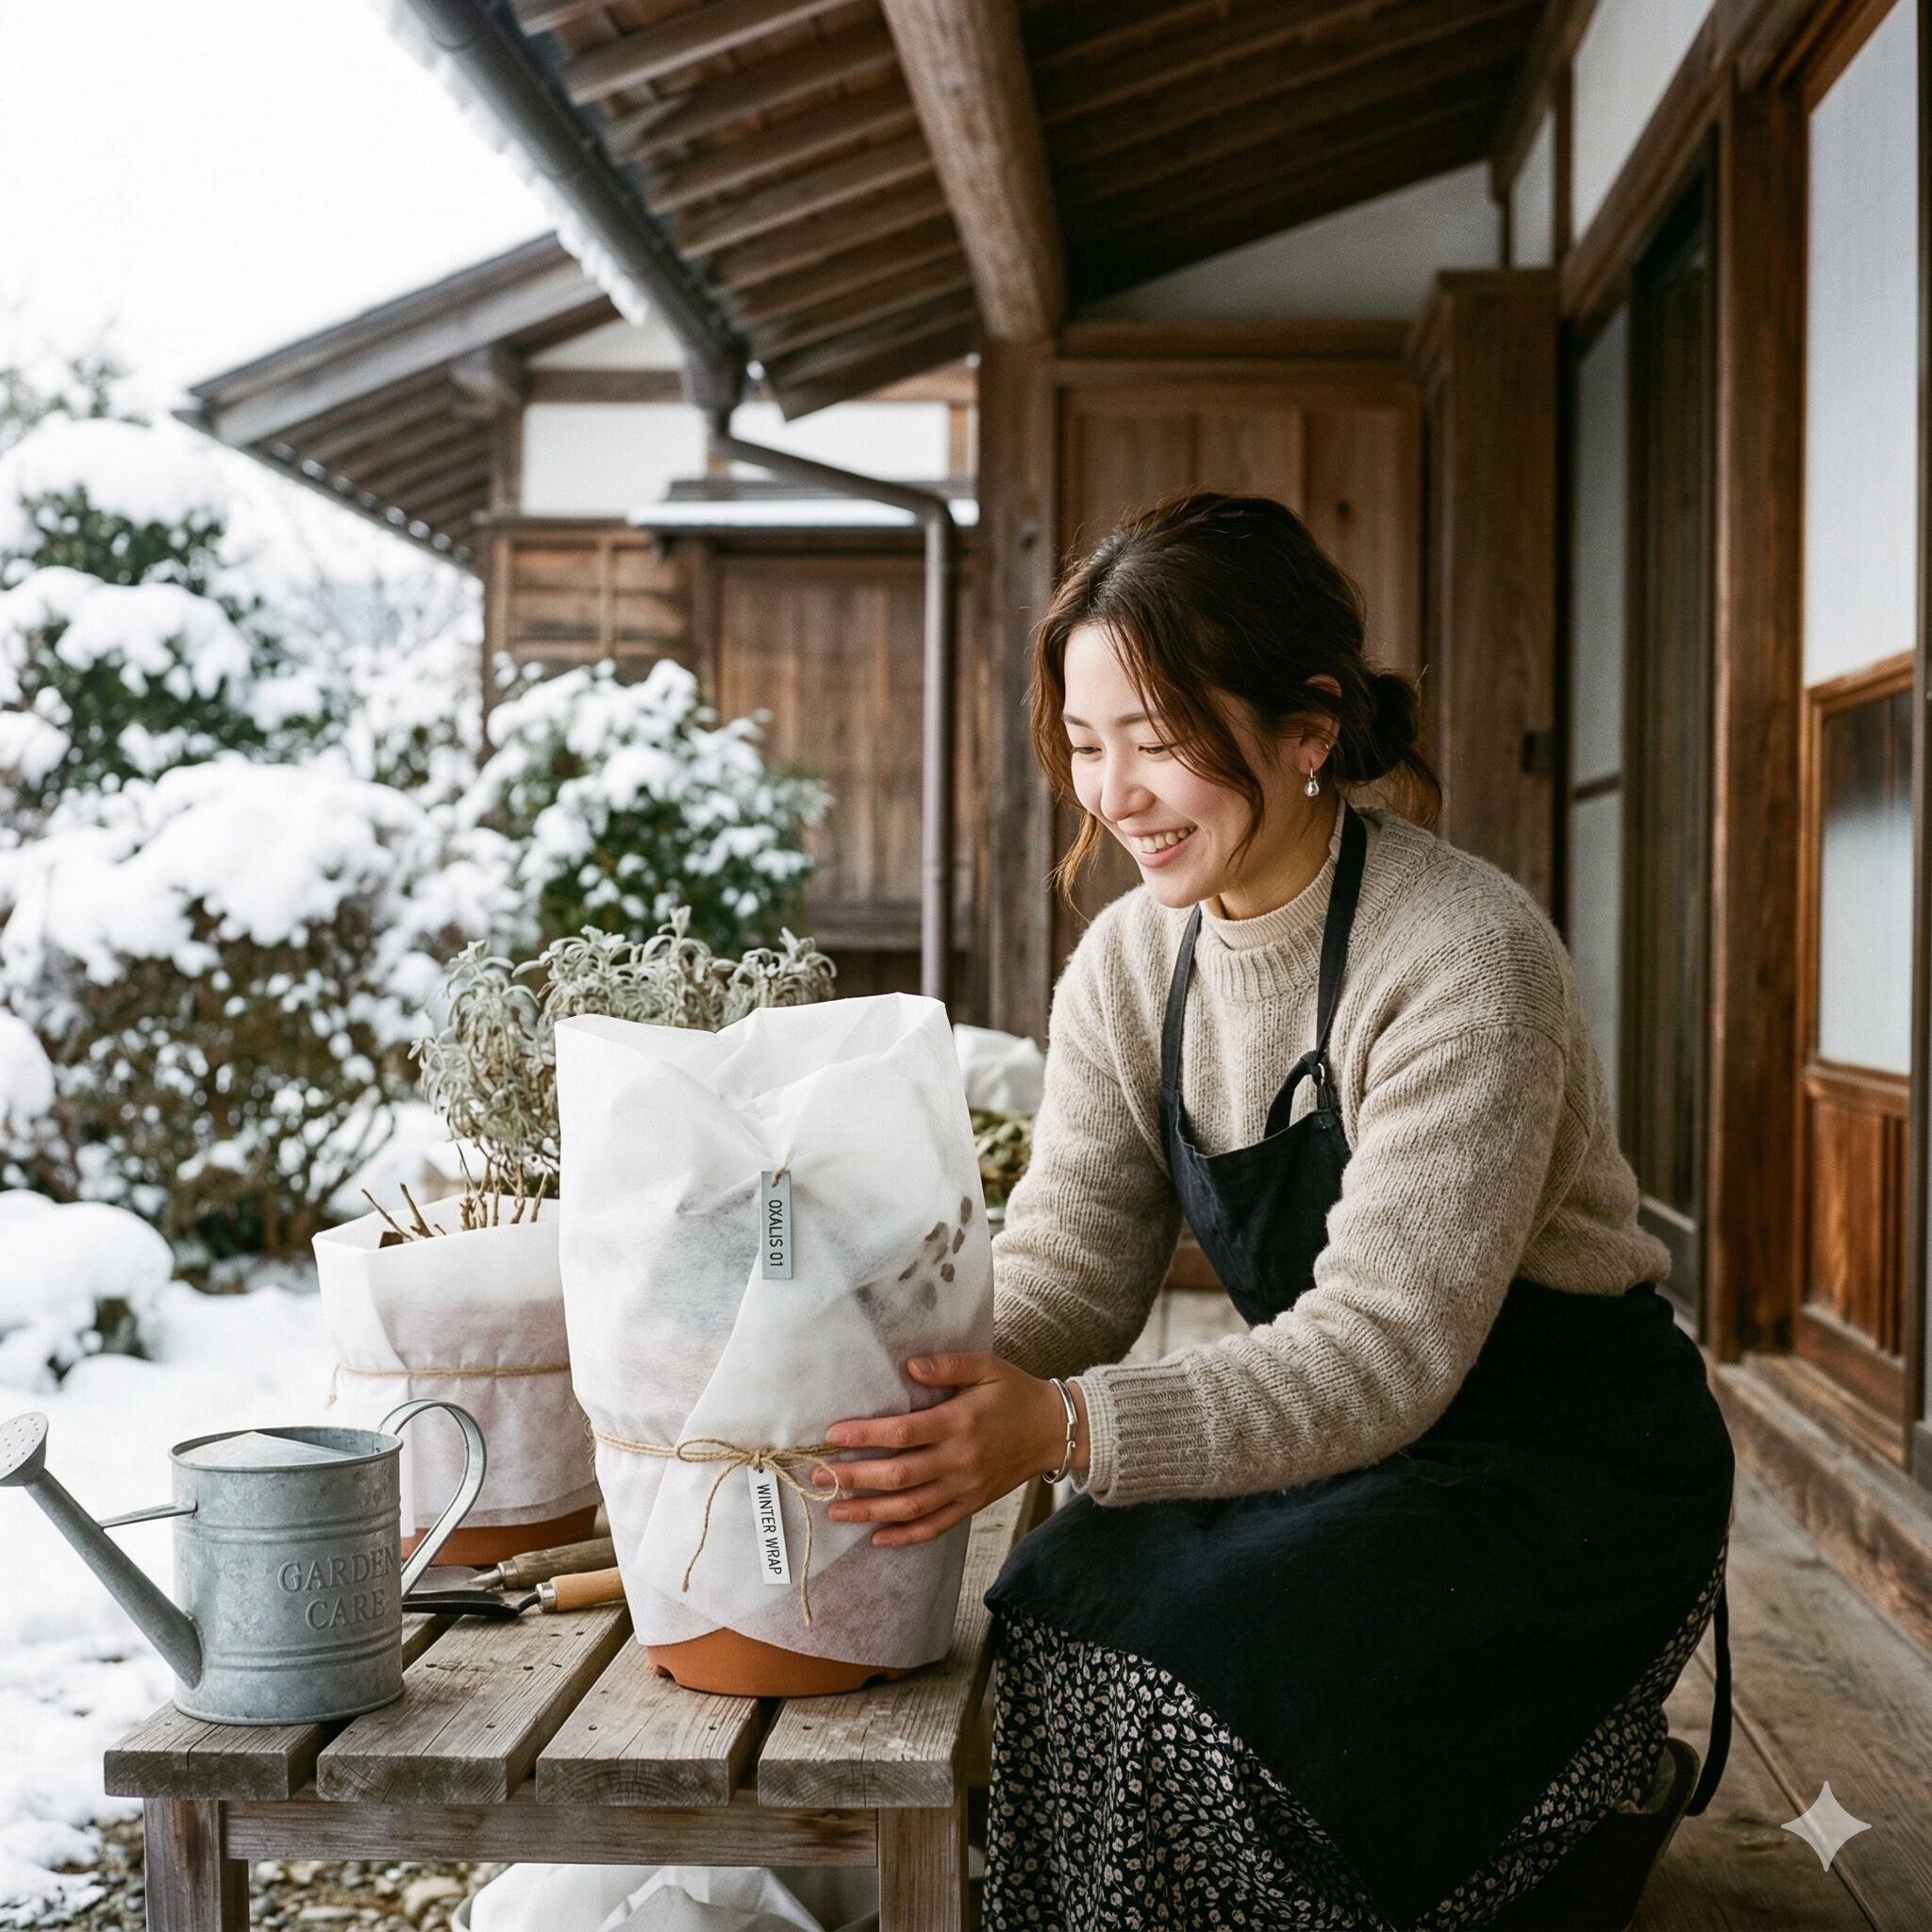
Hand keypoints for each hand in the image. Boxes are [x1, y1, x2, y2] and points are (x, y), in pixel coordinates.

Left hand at [813, 1353, 1088, 1546]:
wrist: (1053, 1431)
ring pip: (911, 1507)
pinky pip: (935, 1526)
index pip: (902, 1433)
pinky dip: (906, 1536)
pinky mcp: (971, 1505)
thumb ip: (948, 1366)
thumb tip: (910, 1367)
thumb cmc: (1014, 1393)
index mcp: (958, 1423)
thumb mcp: (986, 1367)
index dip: (864, 1436)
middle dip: (855, 1477)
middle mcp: (959, 1460)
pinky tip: (878, 1538)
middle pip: (899, 1475)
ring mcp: (965, 1488)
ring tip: (835, 1510)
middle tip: (818, 1477)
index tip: (832, 1437)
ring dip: (870, 1511)